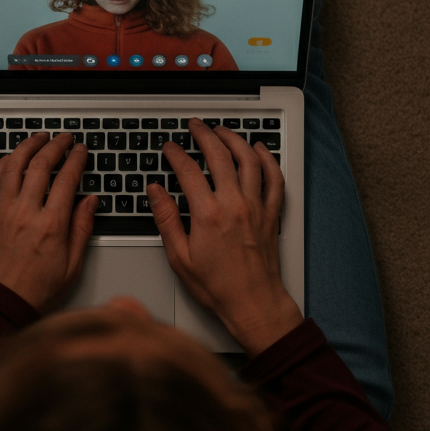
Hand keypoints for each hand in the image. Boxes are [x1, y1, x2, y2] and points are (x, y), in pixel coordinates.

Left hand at [0, 132, 97, 312]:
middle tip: (63, 139)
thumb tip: (90, 201)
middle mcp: (26, 213)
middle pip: (41, 165)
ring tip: (38, 138)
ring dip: (27, 146)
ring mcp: (4, 212)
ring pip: (14, 166)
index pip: (67, 178)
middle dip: (55, 145)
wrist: (1, 304)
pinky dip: (2, 164)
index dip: (76, 159)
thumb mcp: (73, 264)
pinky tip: (11, 159)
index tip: (80, 151)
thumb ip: (82, 228)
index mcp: (51, 225)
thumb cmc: (36, 290)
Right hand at [147, 118, 302, 355]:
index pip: (188, 171)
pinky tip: (259, 150)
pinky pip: (274, 179)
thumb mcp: (179, 257)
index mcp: (208, 215)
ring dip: (234, 139)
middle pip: (219, 155)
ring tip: (222, 130)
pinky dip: (267, 159)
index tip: (169, 148)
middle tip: (194, 126)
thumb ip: (166, 219)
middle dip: (204, 135)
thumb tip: (156, 192)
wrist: (254, 304)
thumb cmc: (218, 287)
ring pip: (248, 160)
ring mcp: (256, 207)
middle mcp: (234, 205)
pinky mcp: (271, 214)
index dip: (176, 154)